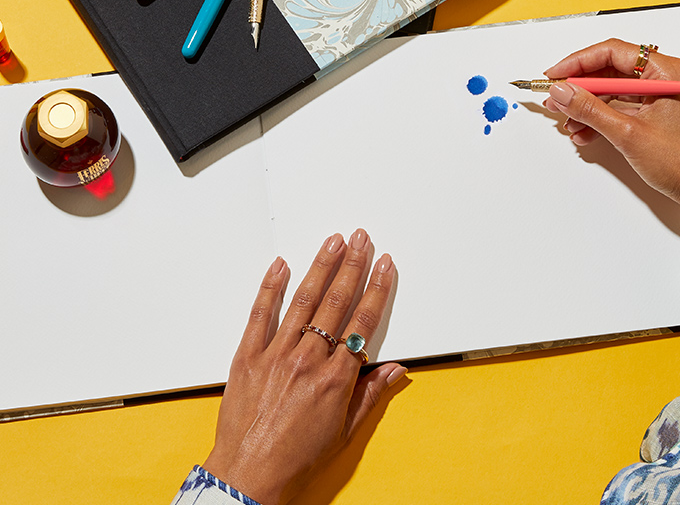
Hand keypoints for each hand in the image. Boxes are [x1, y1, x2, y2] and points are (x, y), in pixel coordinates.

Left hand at [203, 229, 405, 504]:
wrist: (248, 478)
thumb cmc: (295, 459)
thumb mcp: (344, 433)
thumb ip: (371, 396)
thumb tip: (396, 369)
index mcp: (335, 380)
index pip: (363, 322)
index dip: (377, 289)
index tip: (384, 266)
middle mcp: (307, 360)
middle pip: (336, 302)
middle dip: (352, 265)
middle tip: (361, 238)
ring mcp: (275, 355)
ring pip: (303, 301)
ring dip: (320, 266)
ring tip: (333, 241)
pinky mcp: (247, 356)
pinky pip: (260, 314)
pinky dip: (271, 287)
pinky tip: (281, 265)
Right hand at [542, 38, 679, 219]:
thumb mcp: (627, 133)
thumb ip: (590, 109)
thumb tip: (563, 92)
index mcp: (667, 71)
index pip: (613, 52)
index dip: (578, 63)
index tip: (555, 76)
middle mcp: (666, 78)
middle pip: (612, 71)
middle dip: (581, 88)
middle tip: (556, 99)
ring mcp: (663, 96)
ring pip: (615, 92)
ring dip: (589, 107)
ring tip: (568, 122)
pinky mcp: (660, 114)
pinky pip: (624, 108)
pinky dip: (603, 119)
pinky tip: (586, 133)